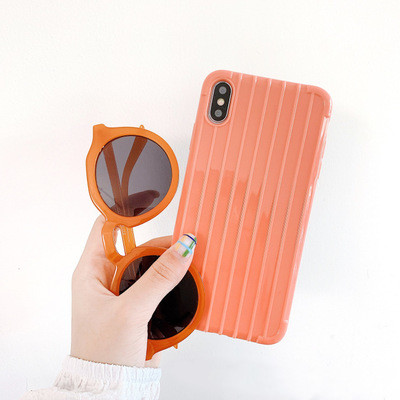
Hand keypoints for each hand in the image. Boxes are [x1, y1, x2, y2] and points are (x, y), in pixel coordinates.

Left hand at [70, 216, 195, 367]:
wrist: (110, 389)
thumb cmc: (102, 354)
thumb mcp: (131, 311)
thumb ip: (158, 278)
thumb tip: (183, 248)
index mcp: (92, 272)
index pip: (106, 228)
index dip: (125, 212)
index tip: (150, 201)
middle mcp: (108, 278)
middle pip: (138, 246)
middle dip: (161, 244)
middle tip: (186, 242)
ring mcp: (126, 293)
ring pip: (152, 266)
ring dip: (171, 264)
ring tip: (192, 261)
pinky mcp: (141, 307)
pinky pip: (160, 285)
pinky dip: (175, 283)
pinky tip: (189, 282)